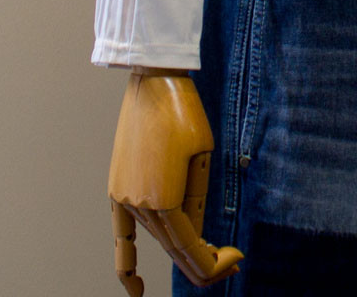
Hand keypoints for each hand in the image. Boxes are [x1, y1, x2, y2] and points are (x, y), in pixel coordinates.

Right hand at [108, 70, 242, 292]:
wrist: (153, 80)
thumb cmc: (184, 111)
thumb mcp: (203, 155)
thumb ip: (198, 198)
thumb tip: (196, 229)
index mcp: (165, 203)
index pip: (194, 251)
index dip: (218, 263)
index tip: (239, 257)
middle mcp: (141, 207)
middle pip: (176, 251)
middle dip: (206, 262)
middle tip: (231, 261)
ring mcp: (125, 199)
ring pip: (158, 238)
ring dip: (183, 248)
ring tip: (210, 251)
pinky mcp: (117, 188)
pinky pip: (121, 235)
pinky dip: (127, 264)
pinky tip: (136, 287)